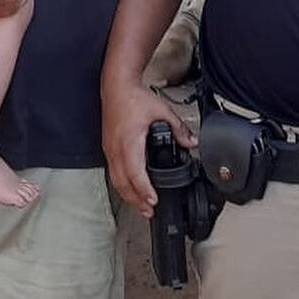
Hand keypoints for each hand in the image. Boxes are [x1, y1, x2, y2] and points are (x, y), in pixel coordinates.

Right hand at [102, 79, 194, 217]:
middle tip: (149, 212)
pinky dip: (122, 184)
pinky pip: (113, 172)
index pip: (135, 173)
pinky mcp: (107, 147)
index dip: (144, 190)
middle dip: (136, 200)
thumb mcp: (161, 110)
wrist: (115, 86)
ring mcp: (109, 149)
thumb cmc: (133, 97)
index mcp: (129, 142)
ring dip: (128, 195)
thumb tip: (191, 142)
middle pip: (123, 183)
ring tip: (140, 205)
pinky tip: (129, 188)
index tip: (153, 201)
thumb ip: (178, 128)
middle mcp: (116, 148)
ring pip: (116, 180)